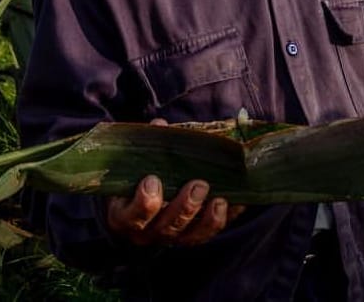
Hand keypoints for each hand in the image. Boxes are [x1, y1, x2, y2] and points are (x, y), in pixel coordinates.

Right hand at [105, 120, 243, 245]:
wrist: (139, 206)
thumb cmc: (135, 179)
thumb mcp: (133, 166)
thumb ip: (146, 147)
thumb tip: (160, 125)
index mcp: (126, 215)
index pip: (133, 216)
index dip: (144, 202)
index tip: (152, 180)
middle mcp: (149, 232)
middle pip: (168, 226)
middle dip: (185, 207)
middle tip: (198, 184)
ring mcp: (173, 237)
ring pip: (192, 235)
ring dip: (208, 218)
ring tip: (220, 200)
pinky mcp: (194, 237)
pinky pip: (212, 232)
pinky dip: (226, 218)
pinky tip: (238, 202)